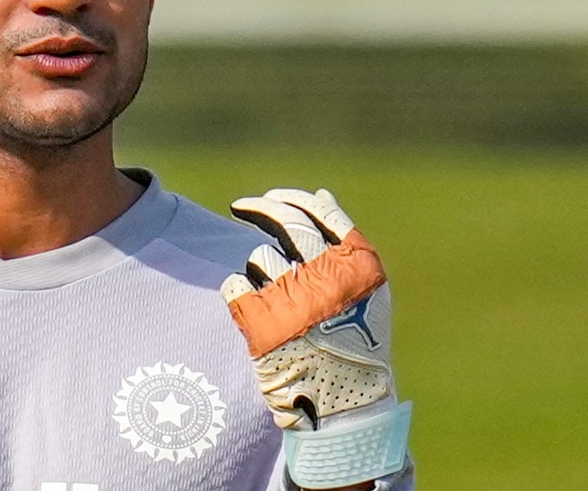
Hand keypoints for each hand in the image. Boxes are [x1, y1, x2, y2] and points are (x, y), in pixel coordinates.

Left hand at [221, 189, 409, 487]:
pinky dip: (238, 292)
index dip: (292, 199)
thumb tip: (320, 195)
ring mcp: (291, 298)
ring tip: (276, 300)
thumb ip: (343, 242)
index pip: (319, 212)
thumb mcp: (366, 290)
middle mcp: (325, 276)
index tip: (274, 197)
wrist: (344, 405)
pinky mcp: (258, 320)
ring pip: (258, 256)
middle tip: (241, 206)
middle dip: (259, 208)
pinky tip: (254, 310)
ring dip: (259, 270)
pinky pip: (234, 283)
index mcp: (357, 266)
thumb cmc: (356, 343)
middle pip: (285, 221)